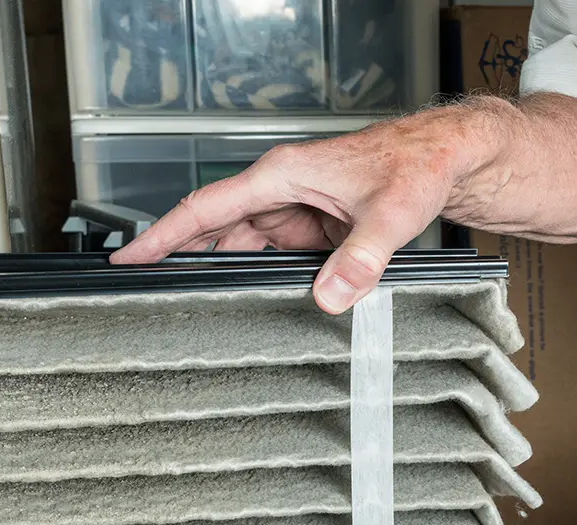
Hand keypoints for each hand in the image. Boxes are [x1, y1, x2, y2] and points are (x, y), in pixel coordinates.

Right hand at [110, 111, 483, 313]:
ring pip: (246, 248)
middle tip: (154, 301)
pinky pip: (277, 256)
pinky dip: (265, 278)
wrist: (446, 160)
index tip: (130, 258)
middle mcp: (282, 191)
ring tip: (200, 312)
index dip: (163, 235)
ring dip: (228, 275)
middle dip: (186, 263)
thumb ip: (360, 258)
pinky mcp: (315, 229)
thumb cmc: (416, 166)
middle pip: (218, 232)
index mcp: (282, 176)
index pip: (207, 208)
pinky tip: (258, 305)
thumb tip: (330, 297)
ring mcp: (297, 211)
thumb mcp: (390, 215)